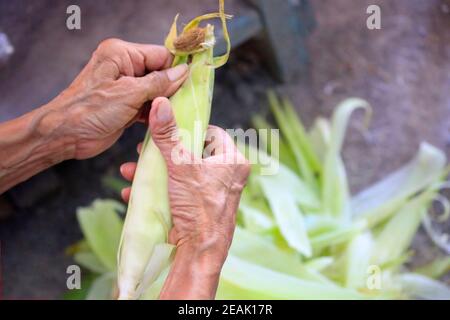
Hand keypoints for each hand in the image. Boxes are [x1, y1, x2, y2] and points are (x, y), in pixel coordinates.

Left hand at [56, 38, 188, 158]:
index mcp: (121, 54)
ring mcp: (125, 86)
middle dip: (171, 88)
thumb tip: (182, 73)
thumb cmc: (90, 110)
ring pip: (156, 90)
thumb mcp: (129, 94)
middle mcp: (124, 66)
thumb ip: (158, 83)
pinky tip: (162, 121)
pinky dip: (155, 112)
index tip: (192, 83)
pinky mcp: (126, 104)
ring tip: (174, 114)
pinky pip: (148, 104)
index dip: (176, 69)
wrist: (66, 135)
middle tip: (185, 103)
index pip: (160, 55)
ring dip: (164, 102)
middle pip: (159, 73)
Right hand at [120, 97, 249, 298]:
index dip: (190, 128)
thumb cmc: (199, 206)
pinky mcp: (199, 207)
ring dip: (154, 172)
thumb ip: (169, 136)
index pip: (213, 134)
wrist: (199, 252)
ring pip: (181, 174)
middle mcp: (227, 176)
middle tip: (145, 150)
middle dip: (164, 153)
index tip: (170, 129)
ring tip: (131, 170)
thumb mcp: (181, 166)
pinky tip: (133, 191)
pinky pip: (178, 192)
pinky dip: (158, 190)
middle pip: (192, 154)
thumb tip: (161, 104)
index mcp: (233, 162)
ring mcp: (213, 193)